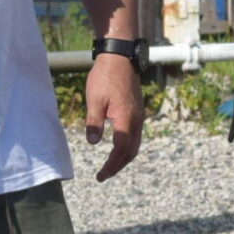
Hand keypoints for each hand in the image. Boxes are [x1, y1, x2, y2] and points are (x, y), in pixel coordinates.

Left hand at [86, 53, 144, 180]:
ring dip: (123, 158)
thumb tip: (93, 143)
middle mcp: (136, 120)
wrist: (120, 57)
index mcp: (126, 119)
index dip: (111, 165)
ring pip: (135, 144)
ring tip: (110, 166)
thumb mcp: (94, 99)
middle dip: (118, 166)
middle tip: (104, 175)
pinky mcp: (137, 110)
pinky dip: (127, 147)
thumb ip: (94, 122)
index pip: (120, 150)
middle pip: (131, 151)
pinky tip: (117, 147)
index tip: (100, 176)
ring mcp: (139, 115)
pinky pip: (136, 135)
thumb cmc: (105, 76)